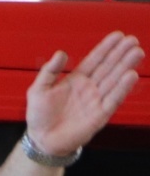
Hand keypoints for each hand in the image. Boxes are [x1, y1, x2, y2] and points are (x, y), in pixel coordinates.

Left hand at [25, 30, 142, 157]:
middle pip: (108, 67)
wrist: (41, 140)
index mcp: (76, 80)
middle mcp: (89, 88)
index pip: (95, 60)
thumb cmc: (39, 116)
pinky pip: (113, 99)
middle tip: (133, 40)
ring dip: (126, 66)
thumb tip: (61, 52)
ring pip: (114, 80)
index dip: (106, 48)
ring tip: (137, 52)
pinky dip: (122, 88)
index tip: (118, 35)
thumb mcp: (38, 90)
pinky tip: (131, 75)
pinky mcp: (100, 115)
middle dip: (120, 54)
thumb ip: (49, 71)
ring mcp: (96, 100)